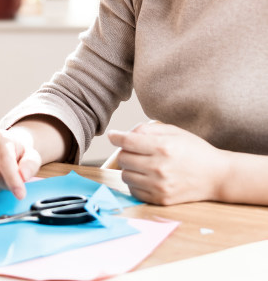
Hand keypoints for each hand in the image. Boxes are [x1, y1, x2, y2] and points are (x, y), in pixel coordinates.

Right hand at [0, 127, 41, 199]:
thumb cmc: (18, 154)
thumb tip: (23, 176)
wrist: (4, 149)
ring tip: (0, 179)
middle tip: (11, 179)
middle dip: (6, 184)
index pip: (4, 162)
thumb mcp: (31, 156)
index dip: (13, 181)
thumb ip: (30, 164)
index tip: (21, 195)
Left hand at [107, 121, 228, 204]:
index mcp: (163, 147)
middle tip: (134, 149)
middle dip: (125, 151)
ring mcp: (160, 186)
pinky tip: (145, 176)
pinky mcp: (161, 200)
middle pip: (123, 158)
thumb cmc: (195, 150)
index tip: (113, 135)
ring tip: (141, 163)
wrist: (217, 176)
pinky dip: (135, 182)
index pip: (128, 142)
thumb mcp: (174, 131)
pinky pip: (134, 191)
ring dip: (129, 168)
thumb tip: (125, 134)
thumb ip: (148, 129)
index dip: (116, 136)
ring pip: (125, 176)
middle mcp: (159, 168)